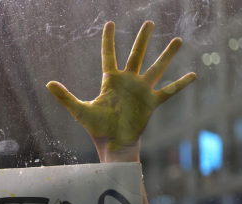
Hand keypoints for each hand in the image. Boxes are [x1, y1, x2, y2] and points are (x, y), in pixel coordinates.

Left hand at [47, 21, 195, 153]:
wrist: (113, 143)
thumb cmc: (97, 128)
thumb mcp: (79, 110)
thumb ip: (65, 96)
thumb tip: (47, 84)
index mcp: (111, 81)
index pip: (109, 55)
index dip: (109, 39)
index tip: (110, 23)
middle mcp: (128, 82)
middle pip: (137, 55)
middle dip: (143, 39)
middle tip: (150, 22)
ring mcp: (142, 90)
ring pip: (157, 67)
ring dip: (167, 54)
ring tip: (178, 40)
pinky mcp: (152, 102)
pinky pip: (169, 90)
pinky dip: (181, 83)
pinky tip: (194, 75)